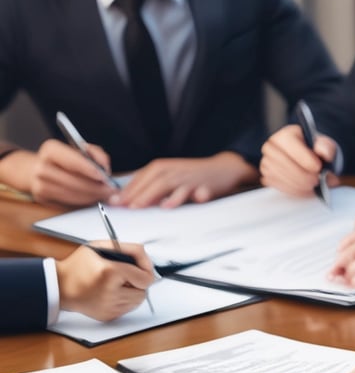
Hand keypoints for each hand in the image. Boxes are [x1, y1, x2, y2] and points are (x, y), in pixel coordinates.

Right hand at [0, 141, 117, 206]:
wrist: (39, 168)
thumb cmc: (67, 159)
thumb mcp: (81, 149)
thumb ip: (96, 154)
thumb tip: (105, 167)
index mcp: (50, 149)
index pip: (71, 160)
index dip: (88, 169)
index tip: (104, 176)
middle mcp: (41, 166)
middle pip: (72, 181)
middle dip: (95, 187)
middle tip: (111, 189)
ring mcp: (39, 184)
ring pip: (72, 195)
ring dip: (91, 196)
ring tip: (104, 194)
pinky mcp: (41, 198)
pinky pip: (68, 203)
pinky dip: (83, 201)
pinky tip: (92, 197)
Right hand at [55, 242, 155, 320]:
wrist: (58, 286)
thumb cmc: (78, 266)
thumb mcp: (101, 247)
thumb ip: (129, 249)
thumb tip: (148, 260)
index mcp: (109, 272)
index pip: (146, 278)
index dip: (146, 271)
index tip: (140, 268)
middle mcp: (110, 292)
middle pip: (144, 291)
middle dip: (138, 282)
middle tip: (126, 276)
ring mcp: (109, 307)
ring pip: (138, 301)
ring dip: (132, 292)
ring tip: (117, 284)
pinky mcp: (108, 316)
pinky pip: (128, 309)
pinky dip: (125, 300)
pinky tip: (112, 293)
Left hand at [110, 152, 258, 207]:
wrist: (222, 169)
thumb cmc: (193, 176)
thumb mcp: (170, 177)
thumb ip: (152, 187)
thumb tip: (131, 200)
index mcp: (161, 166)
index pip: (140, 178)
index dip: (126, 190)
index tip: (113, 202)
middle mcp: (172, 169)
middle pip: (149, 181)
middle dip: (134, 193)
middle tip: (122, 206)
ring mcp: (185, 176)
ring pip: (164, 185)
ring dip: (150, 195)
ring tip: (138, 205)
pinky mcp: (199, 184)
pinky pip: (188, 191)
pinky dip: (178, 197)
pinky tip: (169, 204)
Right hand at [260, 124, 339, 195]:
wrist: (307, 162)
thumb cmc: (314, 152)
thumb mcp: (324, 145)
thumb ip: (326, 147)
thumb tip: (323, 152)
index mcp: (285, 135)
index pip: (290, 144)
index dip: (304, 158)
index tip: (318, 167)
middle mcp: (271, 147)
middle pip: (284, 162)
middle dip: (303, 175)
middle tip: (318, 180)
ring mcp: (267, 162)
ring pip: (281, 176)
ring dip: (300, 184)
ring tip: (314, 184)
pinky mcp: (268, 177)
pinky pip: (279, 186)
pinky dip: (295, 190)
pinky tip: (306, 189)